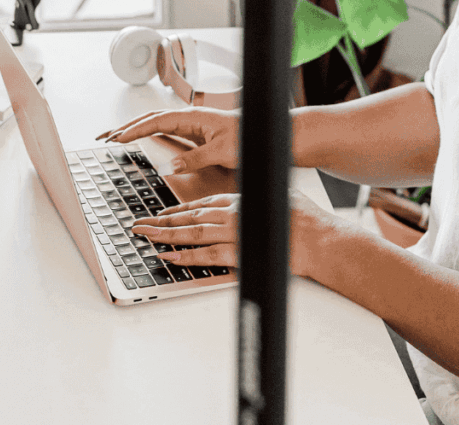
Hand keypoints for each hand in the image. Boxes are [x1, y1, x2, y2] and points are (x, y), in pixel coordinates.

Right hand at [96, 107, 239, 171]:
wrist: (262, 135)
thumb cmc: (246, 139)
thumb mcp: (222, 151)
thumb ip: (196, 158)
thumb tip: (171, 166)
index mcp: (193, 117)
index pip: (157, 121)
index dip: (136, 129)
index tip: (118, 138)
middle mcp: (189, 118)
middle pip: (151, 118)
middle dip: (127, 126)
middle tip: (105, 135)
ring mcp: (190, 124)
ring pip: (156, 123)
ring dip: (135, 128)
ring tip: (115, 136)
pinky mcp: (193, 133)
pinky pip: (165, 131)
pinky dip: (149, 133)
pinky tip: (140, 137)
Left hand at [131, 189, 333, 277]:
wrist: (318, 238)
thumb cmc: (303, 220)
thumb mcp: (274, 200)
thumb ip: (256, 202)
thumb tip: (248, 204)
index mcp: (240, 200)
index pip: (201, 205)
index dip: (178, 210)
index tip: (161, 214)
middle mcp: (232, 213)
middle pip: (189, 217)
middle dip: (161, 221)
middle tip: (139, 224)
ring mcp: (233, 232)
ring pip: (191, 233)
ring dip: (165, 235)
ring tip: (144, 237)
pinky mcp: (238, 252)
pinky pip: (205, 255)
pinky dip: (185, 256)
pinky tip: (168, 258)